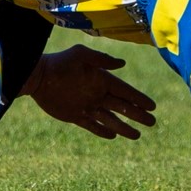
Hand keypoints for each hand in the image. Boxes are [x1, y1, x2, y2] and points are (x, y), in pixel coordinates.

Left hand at [26, 46, 157, 138]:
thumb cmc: (60, 63)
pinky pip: (92, 125)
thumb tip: (122, 64)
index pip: (125, 91)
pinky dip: (102, 131)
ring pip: (110, 119)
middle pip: (122, 107)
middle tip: (152, 122)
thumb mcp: (81, 55)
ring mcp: (87, 105)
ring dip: (124, 127)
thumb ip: (101, 59)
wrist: (38, 77)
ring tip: (137, 135)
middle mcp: (97, 93)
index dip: (139, 99)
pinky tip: (113, 135)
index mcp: (101, 79)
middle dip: (137, 114)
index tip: (152, 106)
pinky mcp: (75, 116)